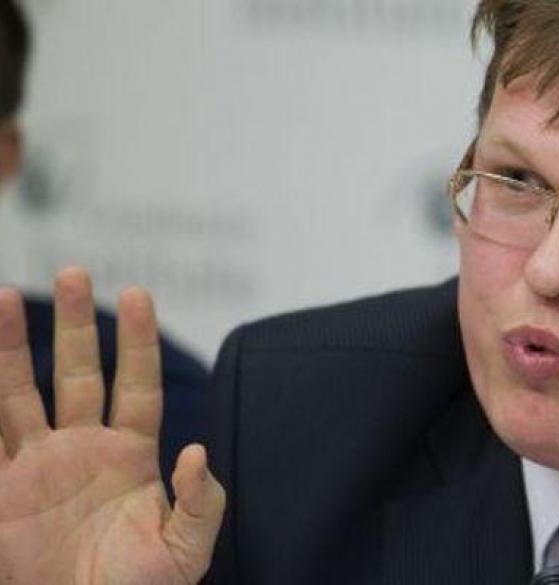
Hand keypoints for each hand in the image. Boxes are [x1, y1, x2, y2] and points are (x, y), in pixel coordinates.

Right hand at [0, 268, 223, 583]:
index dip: (137, 341)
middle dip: (77, 325)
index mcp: (131, 455)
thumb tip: (197, 450)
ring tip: (5, 296)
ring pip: (19, 394)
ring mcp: (37, 468)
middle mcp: (83, 450)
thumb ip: (202, 502)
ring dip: (12, 347)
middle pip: (78, 374)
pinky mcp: (0, 494)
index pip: (136, 384)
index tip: (137, 293)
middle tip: (73, 271)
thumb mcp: (186, 551)